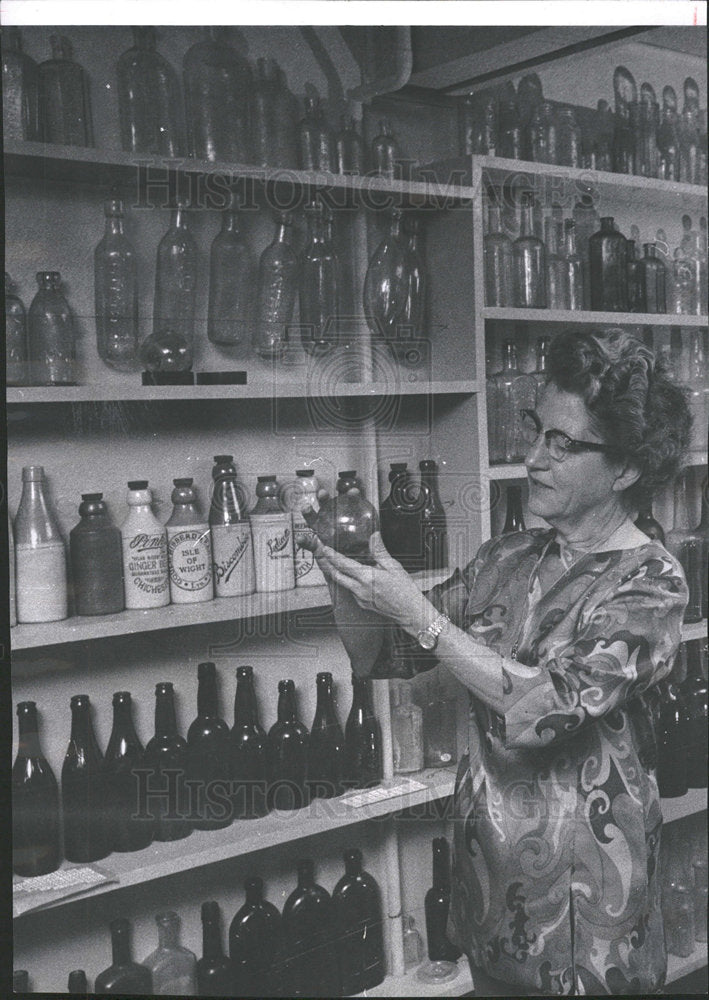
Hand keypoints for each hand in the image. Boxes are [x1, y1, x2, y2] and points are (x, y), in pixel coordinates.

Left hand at [305, 530, 434, 636]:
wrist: (410, 613)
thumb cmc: (405, 591)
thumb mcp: (394, 567)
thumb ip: (380, 551)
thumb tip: (374, 536)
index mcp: (367, 577)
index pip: (343, 564)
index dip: (331, 555)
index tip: (324, 547)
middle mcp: (360, 589)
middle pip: (335, 575)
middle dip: (326, 564)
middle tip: (320, 553)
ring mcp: (359, 598)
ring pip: (341, 583)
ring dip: (335, 572)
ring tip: (330, 562)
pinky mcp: (362, 604)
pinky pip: (350, 590)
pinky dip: (346, 581)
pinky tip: (349, 575)